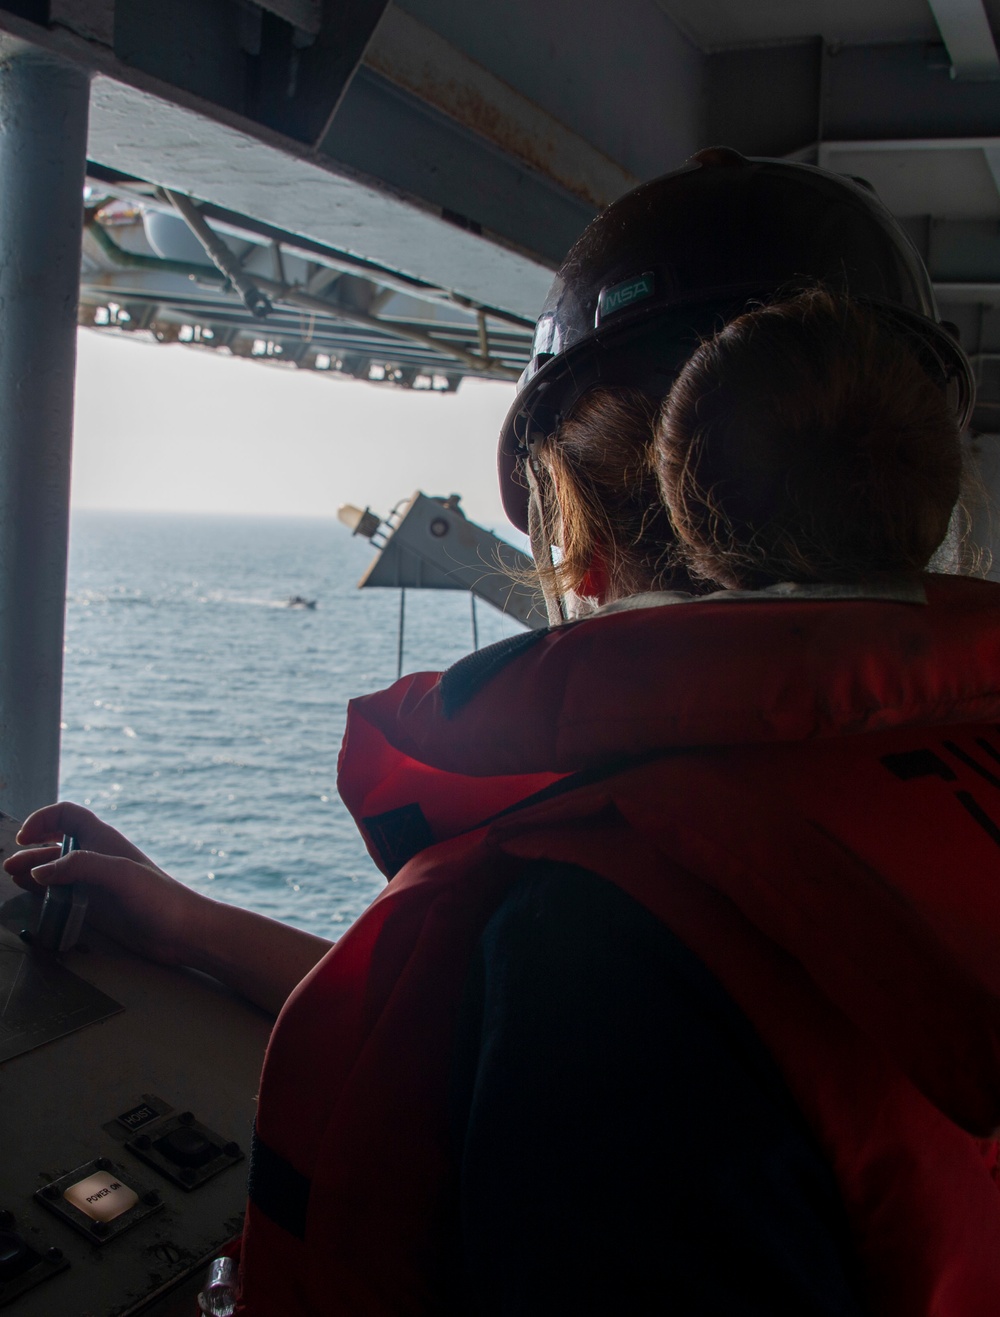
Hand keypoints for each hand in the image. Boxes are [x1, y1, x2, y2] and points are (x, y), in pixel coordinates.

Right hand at [4, 801, 208, 965]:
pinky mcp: (95, 906)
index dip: (44, 819)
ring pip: (56, 870)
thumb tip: (41, 871)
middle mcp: (97, 858)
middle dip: (32, 849)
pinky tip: (33, 894)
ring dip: (34, 870)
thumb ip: (81, 867)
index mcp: (104, 840)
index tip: (26, 837)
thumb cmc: (159, 899)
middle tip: (11, 865)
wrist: (182, 933)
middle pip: (56, 843)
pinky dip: (44, 891)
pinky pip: (62, 893)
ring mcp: (95, 883)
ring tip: (13, 877)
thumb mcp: (120, 874)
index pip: (68, 815)